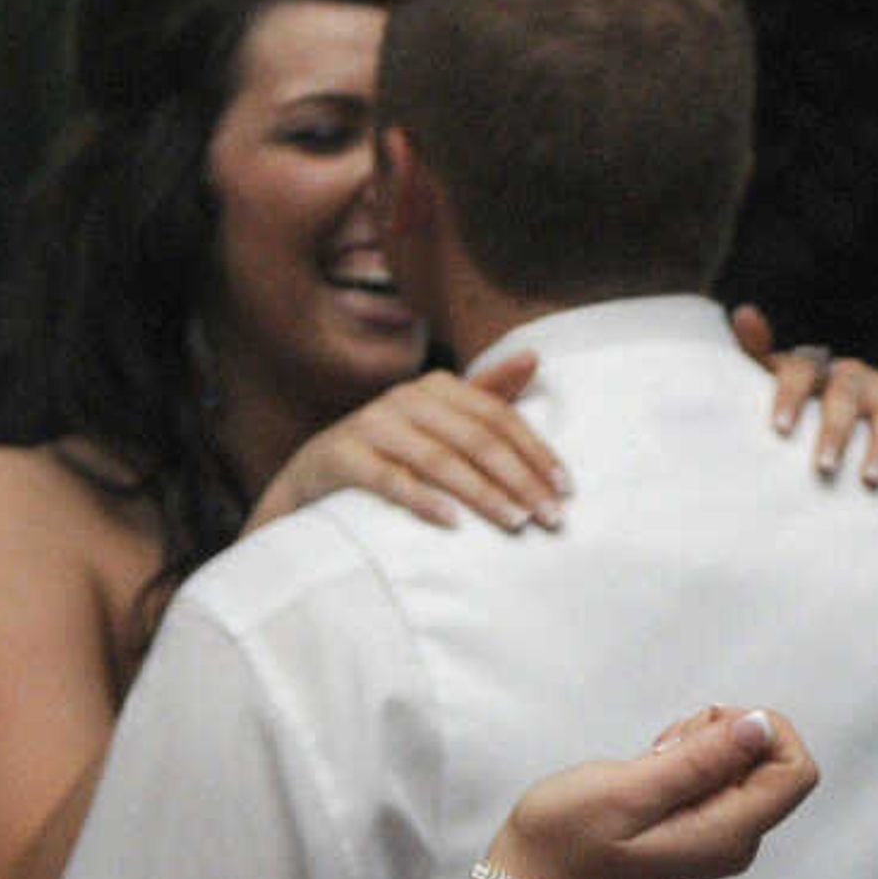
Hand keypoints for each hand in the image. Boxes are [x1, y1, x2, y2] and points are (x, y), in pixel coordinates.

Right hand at [247, 352, 564, 532]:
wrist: (311, 477)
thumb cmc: (391, 449)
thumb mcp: (439, 420)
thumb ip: (485, 393)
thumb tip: (533, 356)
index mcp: (435, 387)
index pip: (499, 417)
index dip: (536, 451)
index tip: (566, 488)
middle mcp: (403, 399)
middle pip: (476, 439)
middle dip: (519, 479)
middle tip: (551, 516)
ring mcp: (369, 426)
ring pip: (439, 460)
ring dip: (483, 493)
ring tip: (516, 521)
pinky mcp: (339, 457)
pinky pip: (389, 479)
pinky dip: (424, 499)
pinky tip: (454, 522)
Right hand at [485, 705, 819, 878]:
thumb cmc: (567, 840)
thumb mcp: (631, 790)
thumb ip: (702, 759)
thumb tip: (761, 726)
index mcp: (729, 834)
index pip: (796, 771)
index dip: (766, 733)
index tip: (710, 729)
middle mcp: (736, 838)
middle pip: (771, 762)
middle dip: (725, 736)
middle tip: (666, 750)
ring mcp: (719, 834)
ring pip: (742, 763)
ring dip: (700, 746)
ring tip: (650, 765)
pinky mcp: (699, 825)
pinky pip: (716, 776)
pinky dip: (687, 759)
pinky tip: (648, 773)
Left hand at [730, 303, 877, 486]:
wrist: (857, 403)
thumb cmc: (811, 397)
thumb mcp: (781, 375)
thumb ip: (759, 351)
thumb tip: (743, 313)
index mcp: (819, 369)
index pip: (804, 372)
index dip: (792, 397)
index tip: (780, 430)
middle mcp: (856, 377)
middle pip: (846, 397)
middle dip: (836, 433)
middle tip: (824, 468)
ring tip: (869, 480)